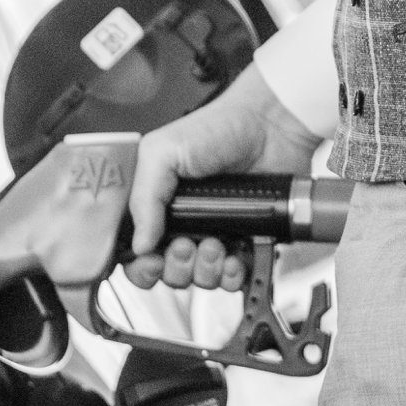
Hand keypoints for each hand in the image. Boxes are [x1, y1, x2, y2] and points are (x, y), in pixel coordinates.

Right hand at [125, 63, 321, 292]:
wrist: (270, 126)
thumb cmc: (218, 127)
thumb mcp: (162, 152)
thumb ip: (143, 198)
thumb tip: (138, 244)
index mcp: (157, 204)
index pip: (136, 251)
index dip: (140, 265)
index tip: (150, 261)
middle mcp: (183, 223)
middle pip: (167, 272)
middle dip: (175, 266)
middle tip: (185, 244)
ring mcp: (215, 233)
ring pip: (200, 278)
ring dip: (204, 269)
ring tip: (215, 242)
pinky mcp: (246, 240)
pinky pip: (233, 277)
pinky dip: (232, 275)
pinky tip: (233, 256)